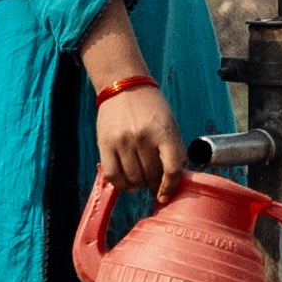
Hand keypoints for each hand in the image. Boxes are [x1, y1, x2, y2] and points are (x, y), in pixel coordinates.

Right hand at [88, 77, 187, 212]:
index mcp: (164, 132)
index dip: (170, 187)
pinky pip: (113, 175)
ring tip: (141, 181)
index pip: (172, 169)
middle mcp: (143, 137)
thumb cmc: (151, 107)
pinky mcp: (105, 144)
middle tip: (154, 185)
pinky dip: (122, 184)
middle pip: (151, 175)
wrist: (124, 87)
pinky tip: (128, 183)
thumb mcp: (170, 124)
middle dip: (154, 185)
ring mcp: (123, 141)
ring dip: (139, 185)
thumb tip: (176, 177)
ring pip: (133, 178)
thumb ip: (175, 149)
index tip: (165, 195)